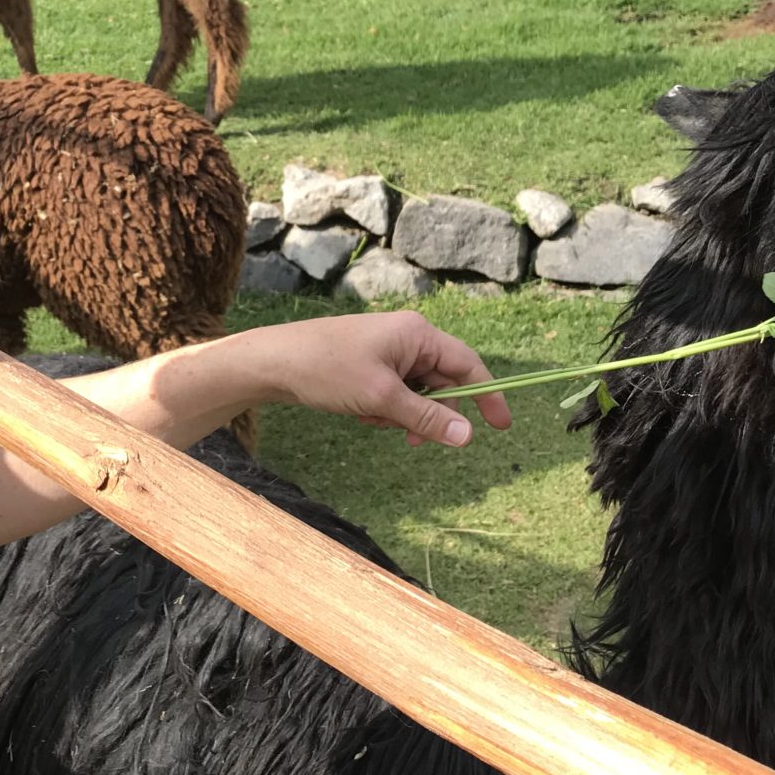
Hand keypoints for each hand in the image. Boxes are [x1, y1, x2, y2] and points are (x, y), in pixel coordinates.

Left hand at [256, 310, 511, 447]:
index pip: (468, 364)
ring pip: (417, 393)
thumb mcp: (382, 398)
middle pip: (442, 382)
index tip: (501, 427)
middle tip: (411, 440)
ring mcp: (387, 351)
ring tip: (371, 418)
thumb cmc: (327, 370)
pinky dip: (383, 410)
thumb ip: (428, 417)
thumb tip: (468, 436)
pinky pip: (394, 394)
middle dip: (428, 414)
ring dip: (401, 415)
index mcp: (418, 334)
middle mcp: (407, 338)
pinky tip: (358, 413)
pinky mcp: (370, 365)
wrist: (274, 363)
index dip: (488, 395)